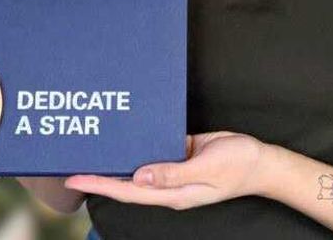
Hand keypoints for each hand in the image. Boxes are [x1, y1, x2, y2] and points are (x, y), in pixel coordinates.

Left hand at [64, 131, 270, 210]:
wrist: (261, 161)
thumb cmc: (238, 166)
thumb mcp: (208, 168)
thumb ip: (174, 173)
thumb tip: (139, 178)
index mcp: (173, 193)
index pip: (128, 192)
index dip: (100, 185)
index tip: (75, 178)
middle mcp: (168, 185)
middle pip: (126, 184)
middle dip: (99, 176)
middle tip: (70, 165)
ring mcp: (174, 172)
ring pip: (138, 169)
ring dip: (116, 162)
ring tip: (91, 151)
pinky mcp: (181, 157)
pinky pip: (154, 155)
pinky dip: (137, 149)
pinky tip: (125, 139)